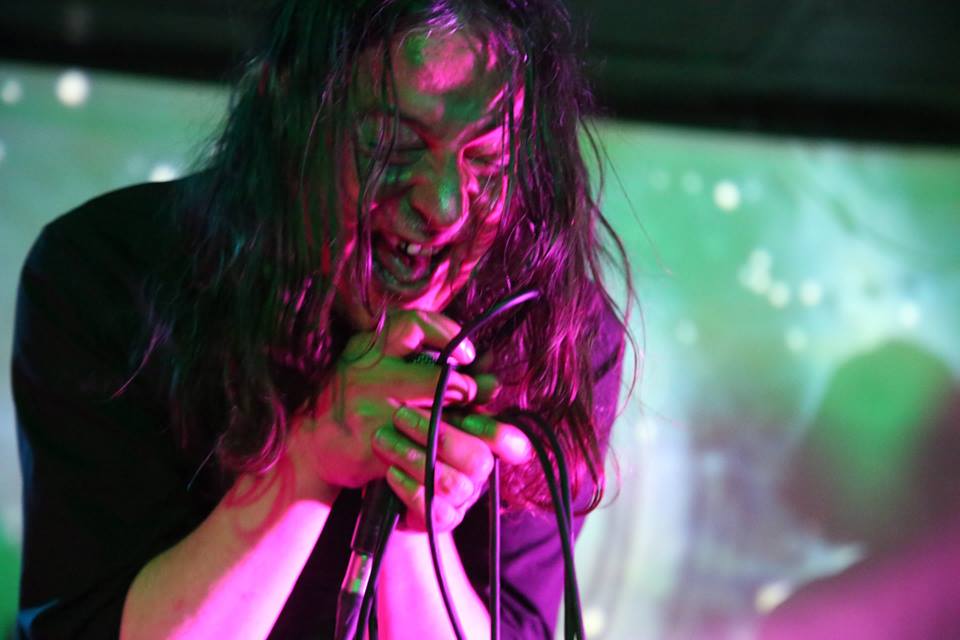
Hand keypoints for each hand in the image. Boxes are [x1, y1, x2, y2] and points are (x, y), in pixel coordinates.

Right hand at [288, 310, 480, 490]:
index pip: (414, 325)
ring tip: (461, 420)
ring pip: (434, 417)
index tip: (467, 353)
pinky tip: (442, 446)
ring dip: (456, 420)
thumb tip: (481, 363)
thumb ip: (415, 357)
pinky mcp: (373, 447)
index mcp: (366, 350)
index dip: (448, 335)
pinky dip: (438, 448)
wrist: (307, 448)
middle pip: (437, 379)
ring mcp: (369, 413)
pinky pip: (420, 447)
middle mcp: (366, 376)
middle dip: (464, 388)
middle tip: (471, 393)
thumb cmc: (349, 401)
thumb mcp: (370, 365)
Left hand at [373, 405, 531, 531]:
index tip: (466, 417)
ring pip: (449, 483)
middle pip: (477, 460)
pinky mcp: (442, 520)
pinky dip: (409, 488)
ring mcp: (462, 499)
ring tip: (383, 439)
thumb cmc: (410, 436)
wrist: (383, 479)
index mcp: (483, 442)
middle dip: (438, 435)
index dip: (496, 433)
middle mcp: (478, 473)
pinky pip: (432, 509)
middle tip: (400, 415)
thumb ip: (454, 395)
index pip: (513, 444)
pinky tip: (391, 472)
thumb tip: (490, 383)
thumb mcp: (429, 409)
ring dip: (413, 457)